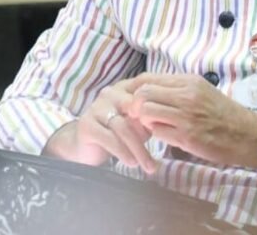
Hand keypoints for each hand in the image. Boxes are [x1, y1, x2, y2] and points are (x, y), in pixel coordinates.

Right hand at [43, 76, 158, 173]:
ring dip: (139, 149)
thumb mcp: (136, 125)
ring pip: (123, 127)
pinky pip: (108, 138)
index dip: (158, 110)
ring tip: (150, 166)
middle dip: (150, 131)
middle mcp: (109, 94)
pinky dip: (122, 151)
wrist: (84, 146)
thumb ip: (148, 121)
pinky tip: (132, 162)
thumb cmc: (115, 135)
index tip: (173, 129)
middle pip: (134, 109)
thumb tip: (167, 126)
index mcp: (124, 89)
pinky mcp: (86, 125)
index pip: (144, 94)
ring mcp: (96, 109)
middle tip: (164, 148)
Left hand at [129, 73, 256, 169]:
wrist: (249, 135)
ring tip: (152, 125)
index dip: (133, 89)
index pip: (147, 78)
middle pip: (142, 93)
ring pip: (146, 111)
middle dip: (134, 105)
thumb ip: (177, 89)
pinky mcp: (187, 137)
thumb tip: (148, 90)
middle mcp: (186, 95)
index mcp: (188, 82)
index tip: (130, 98)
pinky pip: (157, 132)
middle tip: (138, 115)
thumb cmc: (224, 113)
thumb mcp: (201, 91)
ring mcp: (186, 116)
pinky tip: (163, 135)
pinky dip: (155, 134)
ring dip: (144, 120)